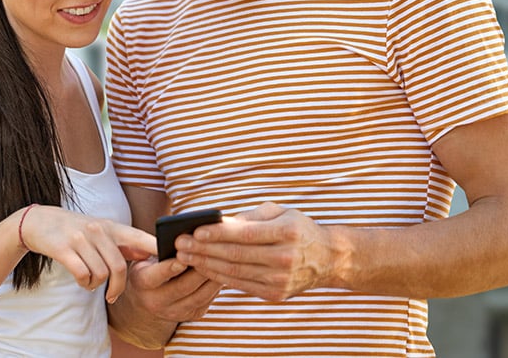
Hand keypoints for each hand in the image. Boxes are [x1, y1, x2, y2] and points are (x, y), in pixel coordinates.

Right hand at [18, 206, 156, 302]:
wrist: (40, 221)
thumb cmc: (76, 229)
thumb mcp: (103, 230)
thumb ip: (125, 243)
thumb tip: (151, 253)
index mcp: (113, 227)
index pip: (141, 238)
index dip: (157, 249)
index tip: (174, 259)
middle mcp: (100, 230)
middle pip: (120, 267)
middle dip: (118, 288)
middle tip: (113, 297)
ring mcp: (82, 239)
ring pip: (101, 273)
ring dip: (97, 285)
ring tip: (90, 282)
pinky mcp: (64, 249)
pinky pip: (82, 274)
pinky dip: (84, 283)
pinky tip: (82, 281)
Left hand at [177, 202, 338, 301]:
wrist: (327, 258)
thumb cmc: (298, 228)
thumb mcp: (280, 212)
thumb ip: (250, 217)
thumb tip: (218, 222)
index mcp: (287, 231)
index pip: (245, 234)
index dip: (218, 233)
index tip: (194, 230)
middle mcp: (285, 257)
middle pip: (235, 255)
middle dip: (204, 249)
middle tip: (180, 244)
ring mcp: (280, 279)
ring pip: (234, 272)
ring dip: (206, 264)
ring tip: (185, 256)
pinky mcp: (275, 294)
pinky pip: (240, 285)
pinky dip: (219, 277)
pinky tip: (203, 268)